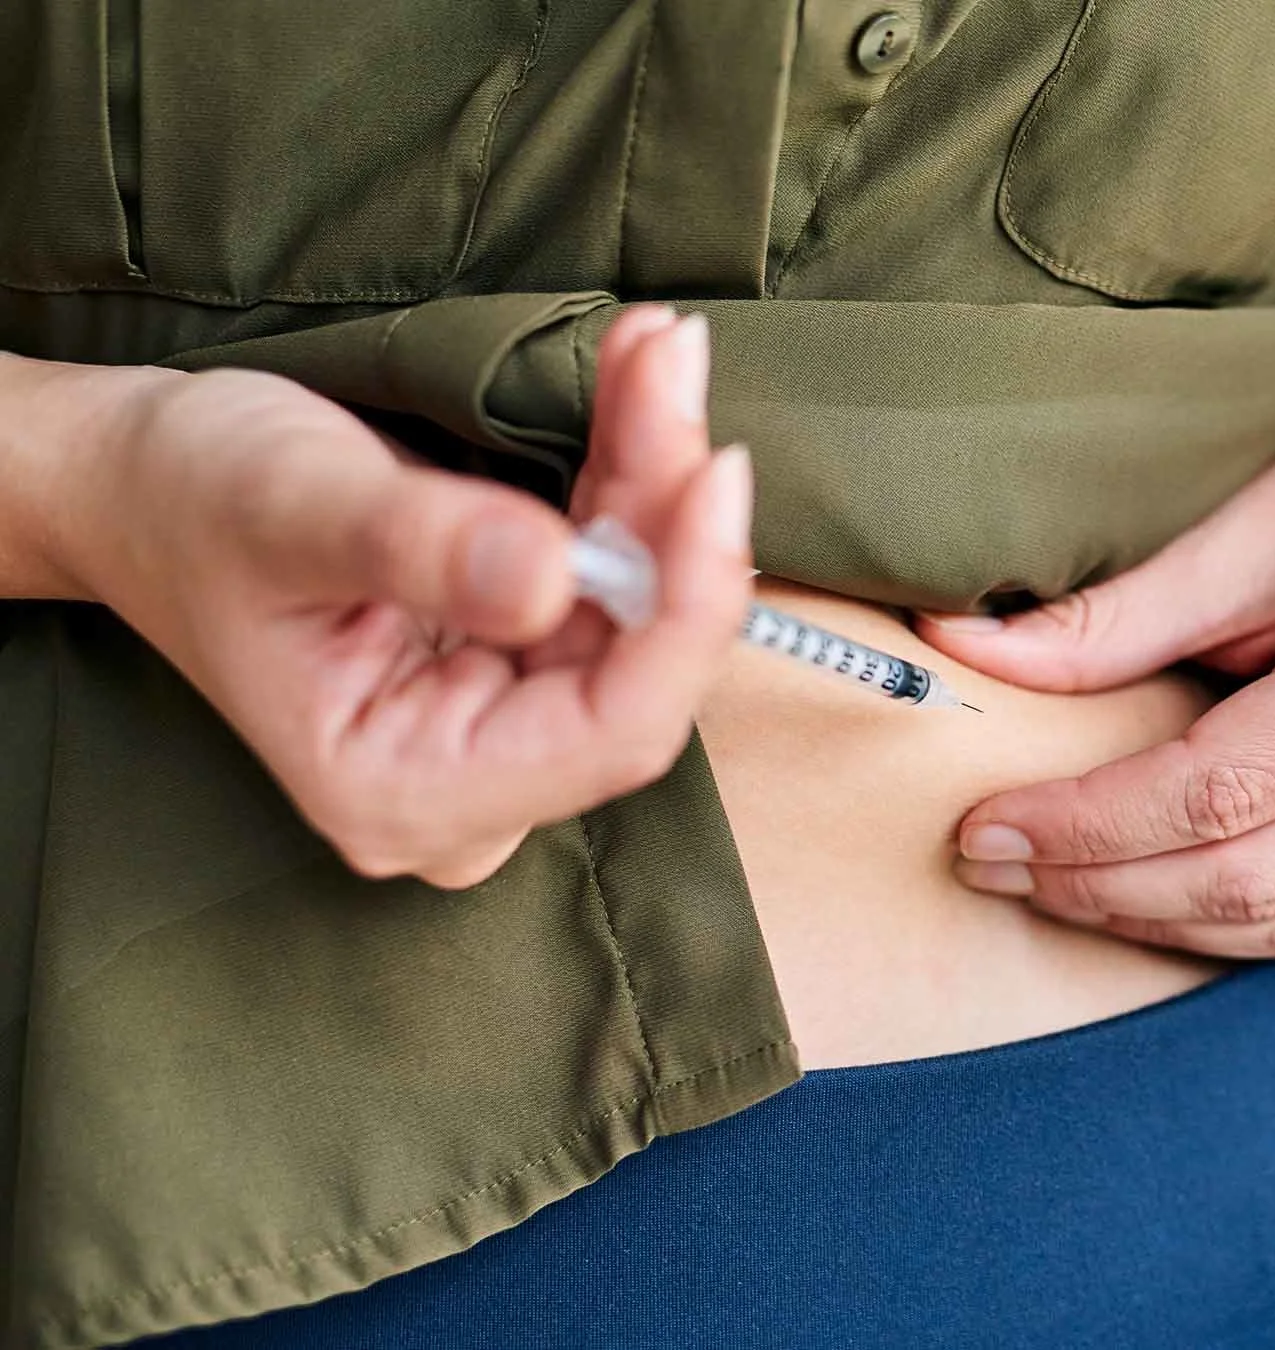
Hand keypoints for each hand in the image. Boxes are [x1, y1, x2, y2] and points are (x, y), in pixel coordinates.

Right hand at [62, 306, 752, 886]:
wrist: (133, 479)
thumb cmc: (183, 501)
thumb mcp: (291, 508)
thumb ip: (421, 549)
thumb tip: (553, 580)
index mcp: (410, 790)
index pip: (614, 732)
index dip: (685, 608)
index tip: (714, 472)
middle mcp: (472, 780)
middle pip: (639, 659)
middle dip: (668, 508)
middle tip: (670, 366)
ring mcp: (502, 723)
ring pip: (640, 602)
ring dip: (658, 468)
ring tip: (657, 349)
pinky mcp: (520, 658)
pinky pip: (614, 567)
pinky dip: (632, 469)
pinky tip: (642, 373)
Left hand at [919, 383, 1274, 959]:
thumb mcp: (1241, 532)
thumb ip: (1109, 619)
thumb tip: (961, 658)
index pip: (1220, 791)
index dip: (1090, 825)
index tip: (984, 827)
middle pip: (1252, 878)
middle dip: (1104, 885)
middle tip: (991, 864)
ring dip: (1155, 918)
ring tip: (1050, 883)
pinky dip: (1227, 922)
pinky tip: (1142, 894)